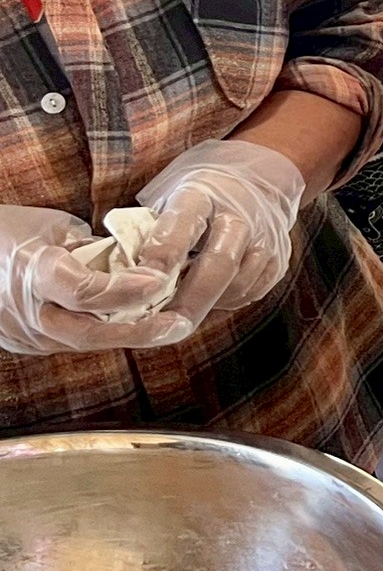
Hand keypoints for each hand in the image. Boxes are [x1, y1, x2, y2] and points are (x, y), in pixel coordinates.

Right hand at [0, 206, 186, 353]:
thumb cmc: (11, 231)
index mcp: (31, 272)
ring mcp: (23, 334)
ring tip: (169, 325)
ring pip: (84, 341)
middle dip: (138, 332)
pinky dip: (104, 332)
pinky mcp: (25, 344)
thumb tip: (136, 264)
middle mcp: (26, 311)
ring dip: (127, 334)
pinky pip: (72, 341)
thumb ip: (92, 250)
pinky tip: (135, 324)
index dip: (125, 289)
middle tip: (178, 326)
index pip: (83, 290)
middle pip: (88, 332)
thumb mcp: (52, 227)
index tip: (159, 280)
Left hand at [135, 140, 307, 326]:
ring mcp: (267, 236)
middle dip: (190, 301)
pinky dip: (227, 301)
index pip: (182, 226)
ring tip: (183, 306)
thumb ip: (150, 233)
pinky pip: (252, 292)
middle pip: (219, 264)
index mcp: (203, 192)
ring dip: (208, 304)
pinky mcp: (280, 257)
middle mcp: (241, 212)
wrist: (258, 175)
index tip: (138, 288)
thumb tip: (122, 279)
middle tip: (163, 326)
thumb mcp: (168, 197)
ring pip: (238, 285)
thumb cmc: (198, 193)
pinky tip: (210, 295)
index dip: (160, 260)